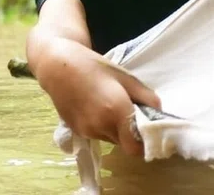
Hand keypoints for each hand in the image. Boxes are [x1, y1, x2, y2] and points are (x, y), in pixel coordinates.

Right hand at [39, 38, 159, 156]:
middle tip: (127, 111)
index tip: (145, 128)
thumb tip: (158, 113)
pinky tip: (93, 106)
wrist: (55, 65)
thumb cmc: (92, 65)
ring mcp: (86, 130)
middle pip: (124, 143)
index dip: (144, 141)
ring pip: (110, 139)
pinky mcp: (75, 130)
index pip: (137, 148)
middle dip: (129, 132)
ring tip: (107, 105)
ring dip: (114, 129)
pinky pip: (95, 134)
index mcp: (116, 112)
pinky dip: (99, 126)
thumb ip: (146, 96)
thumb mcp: (124, 76)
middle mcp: (100, 126)